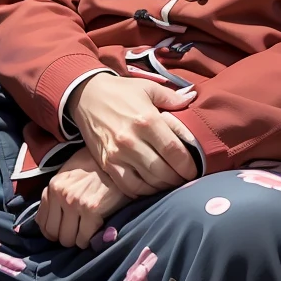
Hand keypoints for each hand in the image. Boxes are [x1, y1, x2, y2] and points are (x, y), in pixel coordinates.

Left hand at [35, 148, 129, 248]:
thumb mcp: (68, 175)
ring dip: (76, 240)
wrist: (116, 162)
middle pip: (53, 233)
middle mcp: (61, 195)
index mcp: (53, 186)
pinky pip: (84, 239)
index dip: (50, 232)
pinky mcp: (92, 211)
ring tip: (84, 233)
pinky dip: (88, 241)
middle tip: (73, 234)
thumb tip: (46, 219)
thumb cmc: (93, 168)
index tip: (59, 232)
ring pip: (68, 239)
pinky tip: (93, 233)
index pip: (41, 221)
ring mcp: (76, 203)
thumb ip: (56, 194)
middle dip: (63, 237)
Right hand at [66, 72, 197, 196]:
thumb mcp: (147, 88)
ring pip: (149, 181)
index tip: (195, 169)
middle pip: (164, 171)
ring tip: (170, 182)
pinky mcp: (106, 163)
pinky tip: (150, 186)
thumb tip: (193, 97)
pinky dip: (143, 191)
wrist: (85, 95)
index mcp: (147, 120)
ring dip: (164, 186)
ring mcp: (118, 154)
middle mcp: (132, 139)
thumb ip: (172, 97)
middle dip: (179, 178)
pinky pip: (129, 186)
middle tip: (185, 178)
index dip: (189, 165)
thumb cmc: (120, 91)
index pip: (175, 152)